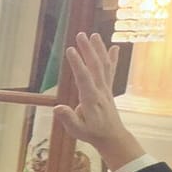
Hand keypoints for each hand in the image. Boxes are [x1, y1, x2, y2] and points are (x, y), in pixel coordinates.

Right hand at [53, 32, 144, 171]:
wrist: (112, 136)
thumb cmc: (92, 133)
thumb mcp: (76, 130)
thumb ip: (68, 118)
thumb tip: (57, 107)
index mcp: (91, 99)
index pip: (84, 78)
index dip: (77, 63)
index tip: (70, 49)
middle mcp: (100, 90)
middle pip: (95, 66)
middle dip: (88, 50)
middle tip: (81, 35)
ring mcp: (106, 88)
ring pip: (103, 65)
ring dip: (98, 49)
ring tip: (94, 35)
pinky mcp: (108, 88)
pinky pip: (110, 70)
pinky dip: (113, 58)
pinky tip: (114, 47)